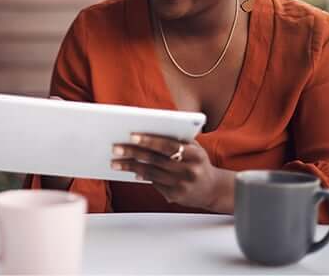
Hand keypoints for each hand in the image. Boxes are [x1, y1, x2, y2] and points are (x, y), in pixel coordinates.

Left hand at [111, 133, 235, 212]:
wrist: (213, 189)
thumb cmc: (198, 163)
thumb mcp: (194, 148)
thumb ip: (176, 139)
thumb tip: (147, 131)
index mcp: (194, 154)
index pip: (168, 145)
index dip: (149, 140)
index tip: (132, 135)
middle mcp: (188, 170)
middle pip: (155, 160)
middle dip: (133, 153)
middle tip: (116, 148)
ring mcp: (182, 185)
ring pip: (151, 173)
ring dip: (131, 167)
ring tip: (115, 162)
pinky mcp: (175, 196)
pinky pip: (154, 184)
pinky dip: (142, 176)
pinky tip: (132, 171)